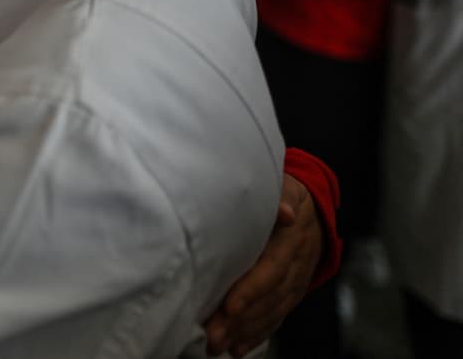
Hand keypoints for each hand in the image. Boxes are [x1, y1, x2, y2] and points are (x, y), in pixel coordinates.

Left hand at [204, 175, 321, 356]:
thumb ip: (283, 195)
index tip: (229, 307)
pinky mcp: (291, 292)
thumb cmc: (287, 193)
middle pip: (268, 297)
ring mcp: (295, 282)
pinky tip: (238, 348)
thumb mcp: (287, 185)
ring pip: (271, 311)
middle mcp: (296, 265)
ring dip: (245, 331)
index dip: (252, 289)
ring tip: (219, 346)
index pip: (272, 269)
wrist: (314, 208)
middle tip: (213, 336)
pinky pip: (276, 316)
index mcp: (292, 240)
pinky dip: (258, 333)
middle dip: (241, 319)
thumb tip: (286, 211)